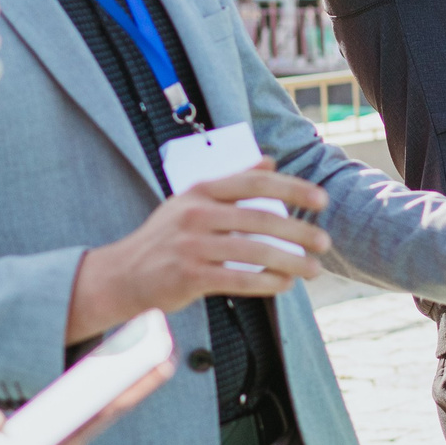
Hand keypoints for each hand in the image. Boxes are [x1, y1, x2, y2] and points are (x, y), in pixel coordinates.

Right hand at [67, 163, 331, 339]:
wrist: (122, 274)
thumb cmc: (165, 238)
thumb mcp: (191, 201)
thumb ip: (231, 182)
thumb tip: (269, 160)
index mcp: (199, 191)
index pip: (253, 182)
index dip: (291, 188)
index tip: (320, 199)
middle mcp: (195, 214)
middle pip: (259, 219)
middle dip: (298, 231)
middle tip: (324, 241)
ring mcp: (191, 246)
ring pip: (254, 252)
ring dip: (290, 261)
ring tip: (313, 269)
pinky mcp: (189, 277)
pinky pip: (238, 280)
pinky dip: (266, 283)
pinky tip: (285, 284)